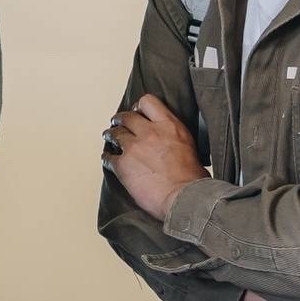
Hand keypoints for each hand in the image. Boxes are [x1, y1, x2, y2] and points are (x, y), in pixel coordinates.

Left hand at [103, 95, 207, 223]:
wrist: (185, 198)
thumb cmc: (193, 180)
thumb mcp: (189, 146)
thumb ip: (174, 138)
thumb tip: (168, 142)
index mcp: (170, 126)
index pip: (148, 102)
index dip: (139, 107)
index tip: (137, 112)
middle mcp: (150, 132)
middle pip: (126, 117)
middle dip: (120, 120)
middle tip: (118, 124)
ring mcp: (134, 147)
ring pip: (114, 133)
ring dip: (111, 135)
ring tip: (109, 137)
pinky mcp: (123, 164)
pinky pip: (108, 157)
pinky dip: (106, 158)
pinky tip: (107, 159)